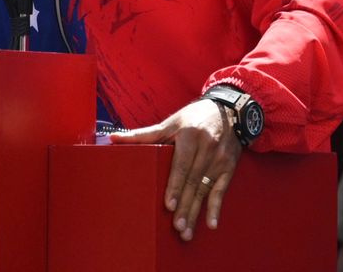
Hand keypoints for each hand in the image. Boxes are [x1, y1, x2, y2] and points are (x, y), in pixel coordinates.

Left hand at [109, 98, 242, 240]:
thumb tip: (114, 138)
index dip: (175, 185)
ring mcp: (220, 159)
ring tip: (186, 231)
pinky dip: (216, 208)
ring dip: (196, 212)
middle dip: (185, 206)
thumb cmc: (193, 117)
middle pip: (194, 181)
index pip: (182, 164)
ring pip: (205, 190)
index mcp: (190, 135)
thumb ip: (144, 134)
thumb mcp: (170, 122)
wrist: (228, 111)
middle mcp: (207, 147)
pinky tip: (211, 224)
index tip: (169, 205)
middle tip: (177, 227)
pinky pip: (222, 190)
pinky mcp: (229, 167)